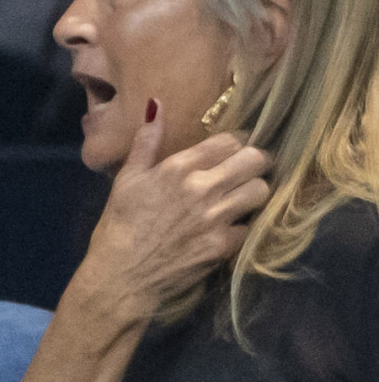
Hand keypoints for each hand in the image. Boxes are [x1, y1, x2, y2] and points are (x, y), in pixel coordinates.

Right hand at [70, 106, 269, 328]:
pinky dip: (243, 226)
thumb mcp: (126, 180)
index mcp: (177, 167)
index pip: (230, 140)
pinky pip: (251, 226)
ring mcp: (216, 218)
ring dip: (254, 192)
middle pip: (256, 160)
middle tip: (247, 170)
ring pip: (261, 191)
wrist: (120, 277)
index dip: (238, 142)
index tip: (235, 150)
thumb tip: (156, 104)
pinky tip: (230, 228)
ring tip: (243, 197)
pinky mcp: (224, 245)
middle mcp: (202, 188)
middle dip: (256, 162)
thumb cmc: (119, 226)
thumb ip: (146, 142)